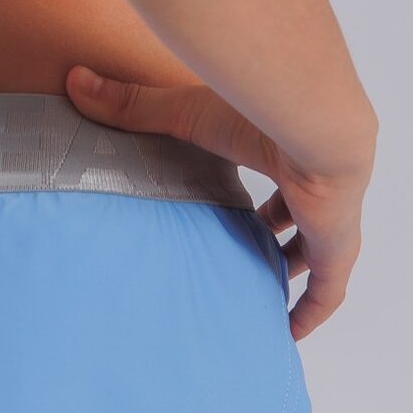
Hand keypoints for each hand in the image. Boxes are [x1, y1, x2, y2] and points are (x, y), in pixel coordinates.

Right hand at [64, 65, 369, 340]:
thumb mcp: (186, 112)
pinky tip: (290, 332)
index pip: (282, 181)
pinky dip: (311, 312)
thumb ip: (133, 106)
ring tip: (260, 295)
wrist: (312, 123)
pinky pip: (328, 291)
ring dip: (291, 271)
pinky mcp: (336, 248)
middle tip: (247, 254)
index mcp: (289, 153)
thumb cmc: (255, 108)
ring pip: (315, 255)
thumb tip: (75, 80)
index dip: (266, 200)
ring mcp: (330, 219)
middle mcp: (315, 186)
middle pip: (299, 220)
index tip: (244, 213)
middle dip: (279, 237)